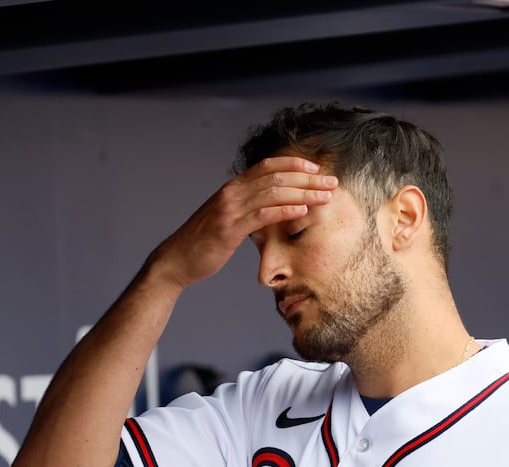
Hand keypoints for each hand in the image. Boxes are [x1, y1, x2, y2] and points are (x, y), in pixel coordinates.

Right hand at [146, 156, 336, 288]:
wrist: (177, 260)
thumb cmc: (203, 243)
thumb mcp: (226, 219)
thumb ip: (245, 209)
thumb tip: (269, 209)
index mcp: (232, 188)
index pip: (267, 166)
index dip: (294, 164)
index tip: (317, 169)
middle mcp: (232, 192)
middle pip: (276, 176)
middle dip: (308, 178)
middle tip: (332, 182)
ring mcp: (230, 209)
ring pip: (273, 192)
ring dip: (304, 192)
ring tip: (326, 196)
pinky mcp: (229, 228)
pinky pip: (262, 215)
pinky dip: (285, 210)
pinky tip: (303, 210)